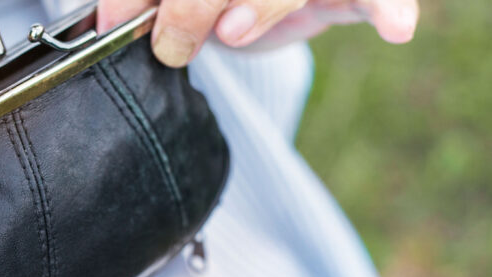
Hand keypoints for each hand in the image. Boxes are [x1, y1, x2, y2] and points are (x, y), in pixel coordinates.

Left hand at [98, 0, 418, 66]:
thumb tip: (109, 21)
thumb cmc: (204, 3)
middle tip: (171, 43)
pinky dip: (389, 8)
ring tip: (232, 31)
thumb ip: (140, 0)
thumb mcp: (168, 0)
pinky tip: (395, 28)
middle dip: (196, 4)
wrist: (242, 15)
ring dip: (265, 4)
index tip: (116, 22)